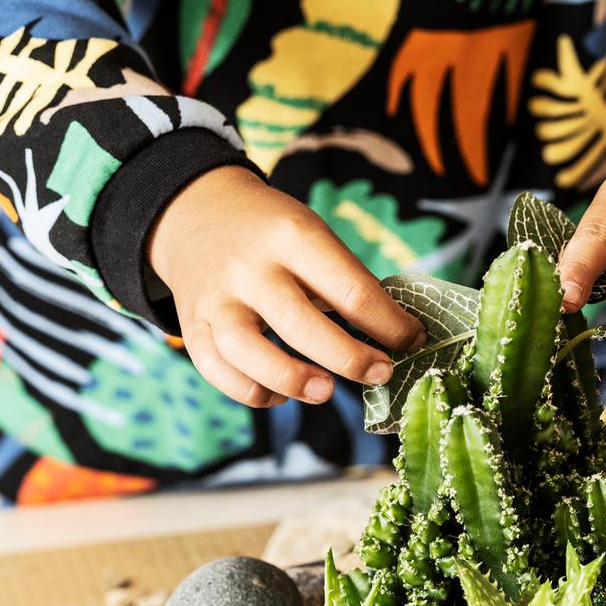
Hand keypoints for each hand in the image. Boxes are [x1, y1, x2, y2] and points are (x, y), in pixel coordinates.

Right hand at [147, 165, 424, 407]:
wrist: (198, 213)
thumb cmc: (273, 232)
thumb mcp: (312, 232)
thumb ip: (346, 281)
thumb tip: (397, 336)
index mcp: (293, 236)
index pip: (351, 290)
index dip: (390, 324)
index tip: (414, 339)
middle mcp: (250, 268)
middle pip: (301, 324)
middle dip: (350, 359)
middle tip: (382, 373)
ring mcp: (216, 299)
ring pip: (247, 352)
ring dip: (292, 380)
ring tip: (326, 392)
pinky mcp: (192, 326)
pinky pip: (217, 370)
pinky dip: (252, 391)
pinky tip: (280, 392)